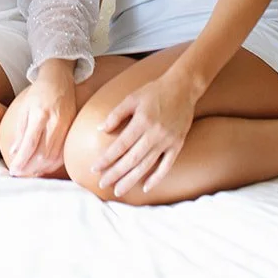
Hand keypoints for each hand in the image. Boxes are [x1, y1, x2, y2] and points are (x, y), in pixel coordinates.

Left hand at [3, 70, 76, 177]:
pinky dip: (52, 164)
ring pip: (54, 157)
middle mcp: (54, 122)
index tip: (13, 170)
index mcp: (40, 115)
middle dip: (29, 168)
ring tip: (29, 173)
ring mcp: (66, 127)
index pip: (30, 144)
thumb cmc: (39, 93)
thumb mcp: (24, 108)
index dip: (21, 161)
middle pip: (42, 155)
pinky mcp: (72, 130)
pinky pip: (62, 154)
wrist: (59, 80)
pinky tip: (43, 167)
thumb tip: (14, 153)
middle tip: (19, 174)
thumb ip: (20, 131)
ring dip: (40, 169)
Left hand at [93, 69, 197, 196]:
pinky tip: (145, 187)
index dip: (107, 158)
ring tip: (118, 190)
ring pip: (146, 165)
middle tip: (102, 184)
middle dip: (115, 173)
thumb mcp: (132, 97)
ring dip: (131, 180)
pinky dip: (156, 178)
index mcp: (142, 120)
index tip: (95, 168)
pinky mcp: (177, 145)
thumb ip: (116, 114)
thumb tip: (100, 130)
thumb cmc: (154, 91)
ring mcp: (167, 141)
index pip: (121, 145)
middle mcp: (154, 133)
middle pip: (132, 159)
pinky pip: (166, 166)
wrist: (183, 88)